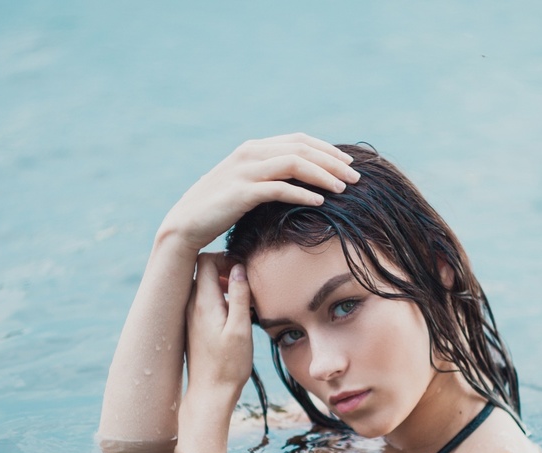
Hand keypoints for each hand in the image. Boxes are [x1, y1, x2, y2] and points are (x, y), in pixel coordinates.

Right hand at [158, 133, 359, 253]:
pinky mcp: (241, 193)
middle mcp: (250, 153)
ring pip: (294, 164)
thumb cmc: (219, 209)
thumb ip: (269, 175)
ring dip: (323, 175)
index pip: (299, 140)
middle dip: (332, 161)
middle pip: (301, 149)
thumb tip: (300, 179)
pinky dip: (303, 193)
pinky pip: (279, 188)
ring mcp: (244, 171)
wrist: (186, 224)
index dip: (327, 149)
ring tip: (344, 189)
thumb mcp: (247, 185)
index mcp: (253, 148)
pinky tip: (320, 202)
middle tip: (356, 177)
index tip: (348, 163)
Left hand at [184, 252, 252, 403]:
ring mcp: (190, 316)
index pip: (204, 260)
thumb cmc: (228, 365)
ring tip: (242, 297)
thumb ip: (239, 295)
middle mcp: (191, 306)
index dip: (224, 257)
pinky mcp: (193, 326)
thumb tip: (238, 268)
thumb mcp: (240, 328)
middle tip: (244, 282)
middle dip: (224, 268)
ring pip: (203, 285)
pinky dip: (218, 297)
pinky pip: (203, 300)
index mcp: (202, 302)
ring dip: (222, 284)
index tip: (242, 270)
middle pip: (202, 269)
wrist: (210, 393)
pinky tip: (233, 313)